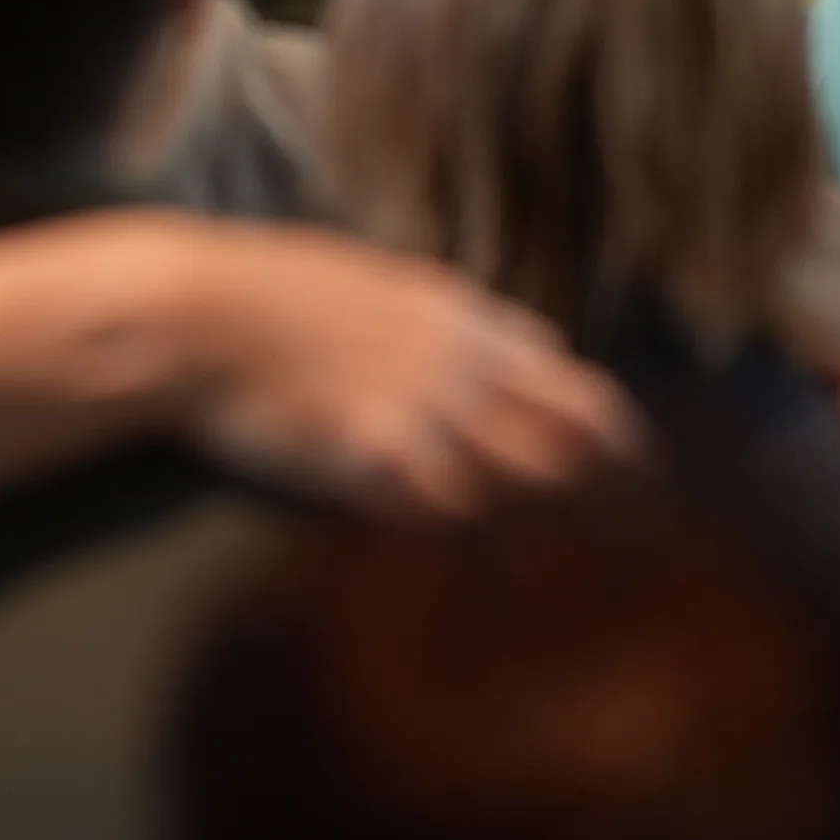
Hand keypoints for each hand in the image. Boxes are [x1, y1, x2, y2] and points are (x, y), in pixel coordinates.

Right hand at [163, 223, 640, 515]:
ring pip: (507, 474)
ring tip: (568, 561)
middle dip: (596, 473)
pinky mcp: (377, 455)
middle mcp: (453, 361)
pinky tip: (464, 555)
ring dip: (531, 510)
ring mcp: (418, 408)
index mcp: (454, 313)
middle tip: (637, 519)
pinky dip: (455, 528)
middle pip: (555, 428)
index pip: (556, 372)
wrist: (203, 314)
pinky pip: (438, 506)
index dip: (597, 416)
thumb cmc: (273, 290)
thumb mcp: (375, 277)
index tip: (627, 452)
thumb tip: (510, 340)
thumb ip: (443, 315)